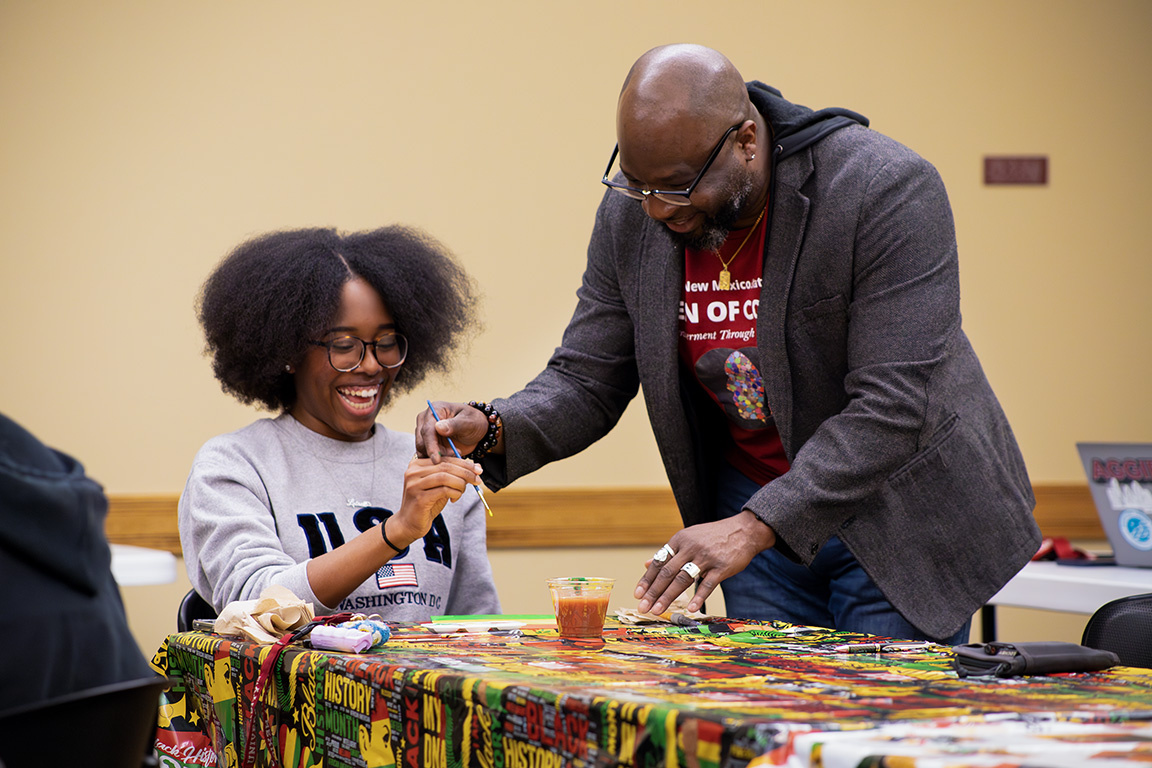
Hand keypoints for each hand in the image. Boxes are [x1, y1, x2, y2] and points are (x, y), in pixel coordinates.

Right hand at [388, 456, 482, 544]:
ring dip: (460, 483)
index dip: (463, 463)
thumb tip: (475, 467)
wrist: (409, 524)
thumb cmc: (426, 504)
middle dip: (466, 472)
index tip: (477, 469)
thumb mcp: (440, 486)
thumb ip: (452, 475)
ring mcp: (414, 484)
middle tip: (477, 479)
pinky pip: (444, 490)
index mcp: (417, 465)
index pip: (444, 458)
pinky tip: (454, 498)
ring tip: (463, 491)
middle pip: (446, 466)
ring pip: (445, 476)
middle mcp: (413, 472)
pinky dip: (455, 493)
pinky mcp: (419, 498)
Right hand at [414, 401, 488, 462]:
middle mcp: (425, 421)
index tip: (436, 459)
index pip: (427, 430)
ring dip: (439, 457)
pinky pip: (426, 456)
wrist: (475, 430)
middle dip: (438, 453)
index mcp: (434, 410)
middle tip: (455, 454)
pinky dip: (437, 461)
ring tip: (456, 454)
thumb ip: (455, 424)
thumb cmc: (473, 421)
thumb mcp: (469, 422)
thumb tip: (438, 427)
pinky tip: (450, 459)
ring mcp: (424, 433)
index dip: (431, 446)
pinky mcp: (427, 444)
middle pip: (422, 443)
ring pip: (423, 451)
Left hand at [634, 511, 775, 614]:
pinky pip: (708, 584)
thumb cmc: (713, 537)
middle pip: (667, 573)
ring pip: (683, 579)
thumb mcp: (688, 538)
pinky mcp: (722, 567)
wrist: (744, 531)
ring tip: (658, 610)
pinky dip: (699, 597)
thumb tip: (646, 564)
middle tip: (643, 607)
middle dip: (653, 592)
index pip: (659, 562)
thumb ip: (669, 552)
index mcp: (680, 540)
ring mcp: (706, 557)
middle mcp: (690, 547)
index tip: (637, 594)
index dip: (647, 579)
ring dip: (668, 597)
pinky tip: (691, 609)